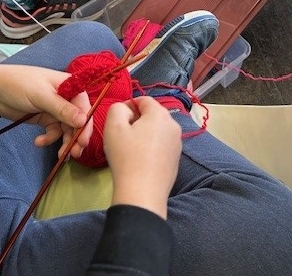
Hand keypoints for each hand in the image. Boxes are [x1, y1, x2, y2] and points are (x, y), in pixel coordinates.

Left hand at [0, 64, 91, 158]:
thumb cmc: (19, 85)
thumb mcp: (42, 96)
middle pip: (78, 121)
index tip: (83, 141)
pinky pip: (54, 132)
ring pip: (67, 129)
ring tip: (60, 155)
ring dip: (64, 141)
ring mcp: (57, 110)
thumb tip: (84, 121)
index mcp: (71, 87)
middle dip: (76, 137)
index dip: (86, 125)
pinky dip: (48, 139)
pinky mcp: (46, 119)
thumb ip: (63, 109)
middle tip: (74, 153)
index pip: (84, 108)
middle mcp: (67, 99)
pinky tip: (38, 142)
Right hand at [104, 97, 181, 218]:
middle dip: (137, 120)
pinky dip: (151, 148)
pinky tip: (141, 161)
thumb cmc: (126, 156)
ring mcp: (178, 143)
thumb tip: (126, 109)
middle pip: (152, 115)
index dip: (128, 106)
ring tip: (130, 150)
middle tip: (122, 136)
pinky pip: (162, 146)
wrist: (143, 192)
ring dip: (144, 134)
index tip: (117, 121)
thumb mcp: (113, 127)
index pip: (143, 100)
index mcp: (160, 114)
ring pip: (157, 131)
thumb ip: (117, 109)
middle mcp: (174, 125)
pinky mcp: (176, 158)